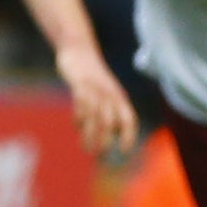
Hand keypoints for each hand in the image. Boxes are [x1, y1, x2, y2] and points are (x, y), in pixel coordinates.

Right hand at [57, 42, 137, 156]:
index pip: (130, 119)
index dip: (129, 135)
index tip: (125, 152)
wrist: (79, 50)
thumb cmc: (92, 77)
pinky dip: (80, 115)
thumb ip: (103, 114)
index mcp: (119, 98)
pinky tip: (77, 126)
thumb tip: (100, 137)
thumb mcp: (102, 95)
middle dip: (108, 140)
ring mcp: (95, 88)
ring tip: (88, 149)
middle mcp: (110, 94)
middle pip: (112, 121)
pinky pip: (82, 101)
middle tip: (101, 157)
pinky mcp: (80, 83)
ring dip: (93, 134)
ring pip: (96, 115)